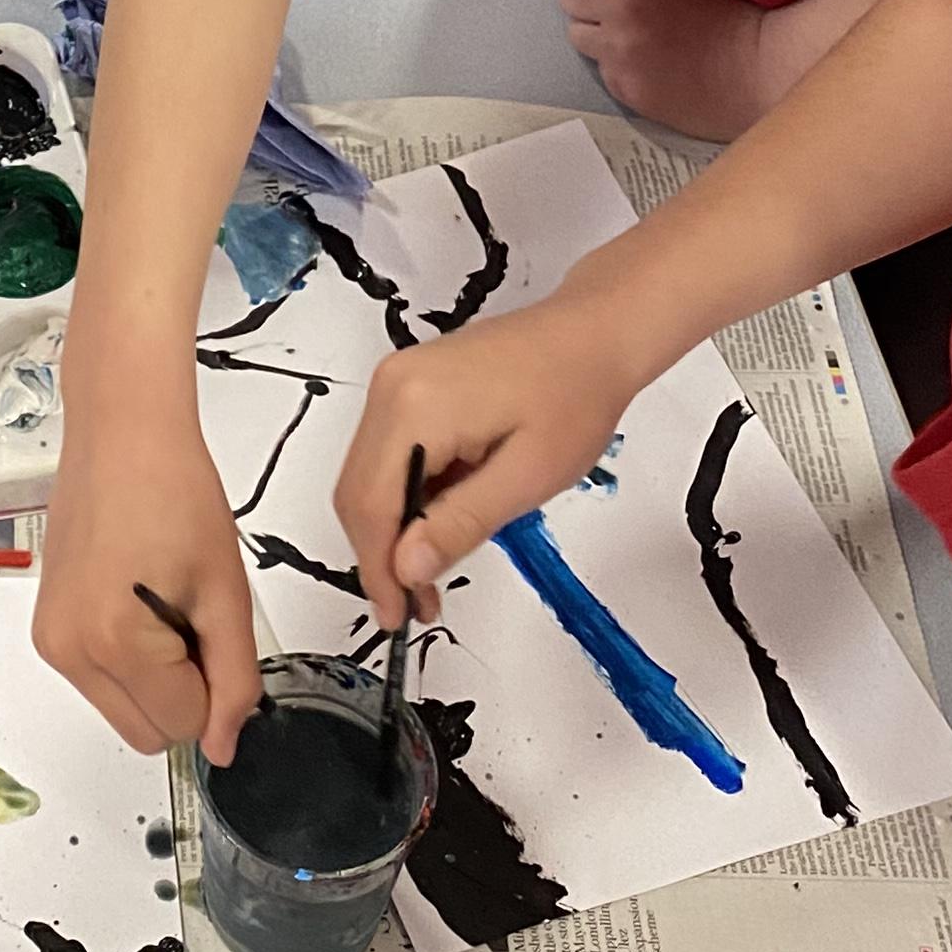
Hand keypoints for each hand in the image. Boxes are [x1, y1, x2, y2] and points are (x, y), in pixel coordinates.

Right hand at [32, 395, 263, 762]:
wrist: (122, 434)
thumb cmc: (172, 490)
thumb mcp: (226, 592)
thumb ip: (234, 679)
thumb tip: (224, 744)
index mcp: (115, 643)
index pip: (186, 726)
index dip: (213, 683)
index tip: (209, 627)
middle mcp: (70, 650)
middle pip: (150, 732)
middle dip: (182, 690)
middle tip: (189, 616)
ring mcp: (52, 641)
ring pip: (125, 711)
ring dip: (154, 677)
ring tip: (161, 600)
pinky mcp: (46, 628)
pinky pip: (100, 681)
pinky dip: (128, 659)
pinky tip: (136, 598)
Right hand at [337, 296, 652, 626]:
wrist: (593, 333)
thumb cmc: (574, 397)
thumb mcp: (528, 476)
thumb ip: (461, 523)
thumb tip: (406, 567)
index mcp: (415, 407)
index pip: (371, 505)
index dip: (377, 570)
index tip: (396, 618)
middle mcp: (390, 387)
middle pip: (358, 491)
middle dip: (382, 555)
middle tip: (416, 604)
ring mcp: (397, 381)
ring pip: (369, 475)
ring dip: (393, 528)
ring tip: (430, 572)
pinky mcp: (409, 384)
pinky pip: (388, 452)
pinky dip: (405, 495)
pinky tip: (436, 524)